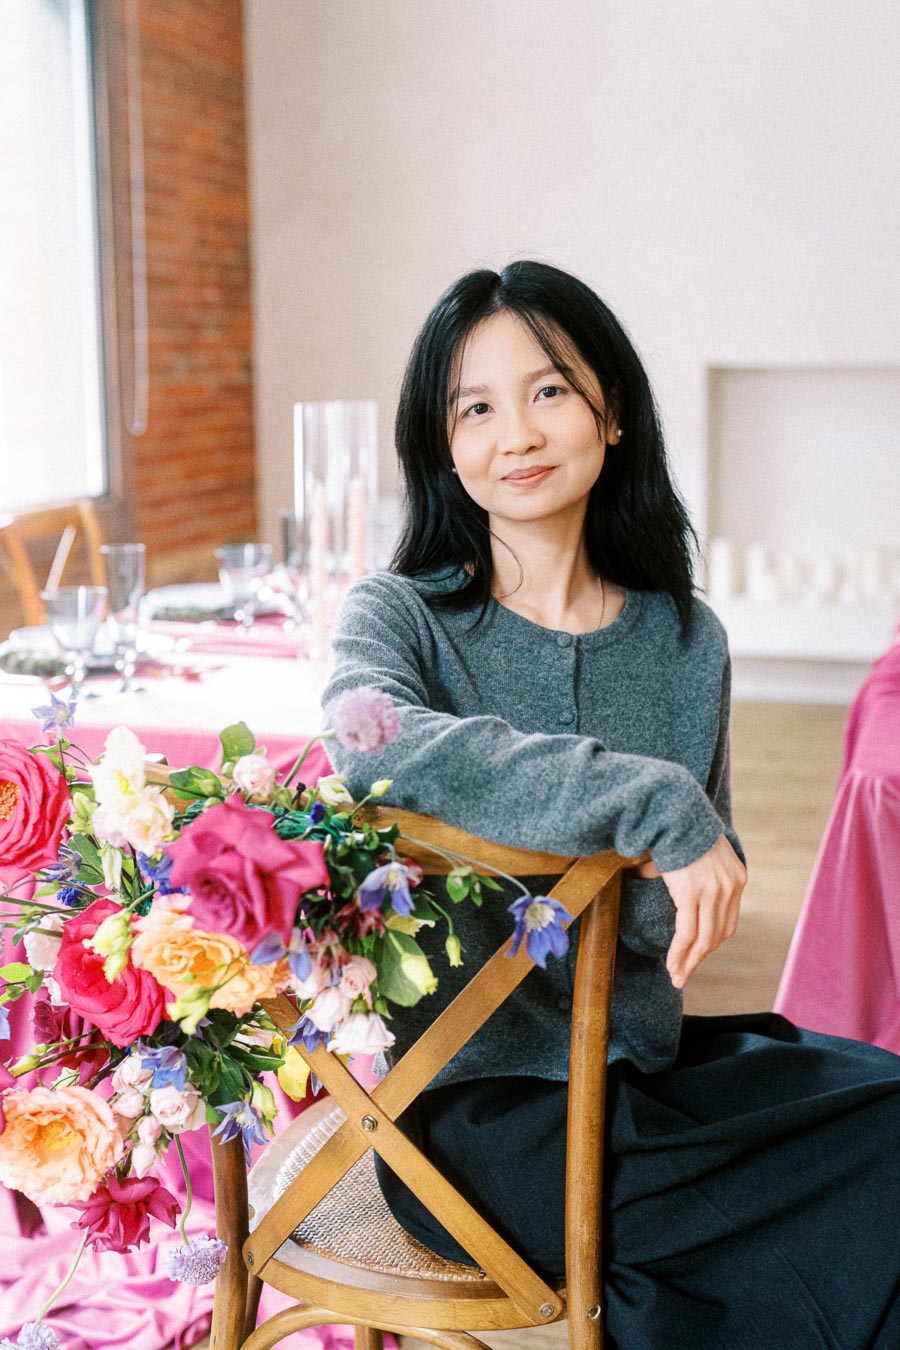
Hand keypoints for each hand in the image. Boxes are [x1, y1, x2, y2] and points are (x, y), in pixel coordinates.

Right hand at [659, 834, 745, 988]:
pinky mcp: (692, 893)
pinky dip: (679, 953)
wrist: (675, 811)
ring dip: (688, 962)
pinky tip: (672, 965)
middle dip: (700, 959)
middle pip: (717, 935)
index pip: (727, 924)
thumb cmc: (682, 829)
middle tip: (684, 976)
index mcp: (737, 878)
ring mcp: (713, 891)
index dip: (711, 944)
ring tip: (676, 977)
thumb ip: (700, 875)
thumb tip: (678, 889)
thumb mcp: (702, 854)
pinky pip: (687, 932)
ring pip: (702, 939)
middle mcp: (730, 887)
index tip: (697, 956)